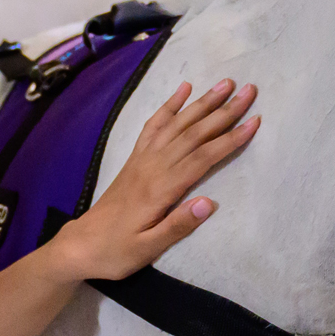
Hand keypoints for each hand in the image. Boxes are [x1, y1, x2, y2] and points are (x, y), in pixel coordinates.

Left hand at [45, 80, 259, 281]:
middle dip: (223, 112)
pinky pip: (153, 126)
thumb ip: (178, 226)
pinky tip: (183, 90)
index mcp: (159, 188)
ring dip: (202, 103)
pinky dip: (169, 106)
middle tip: (249, 91)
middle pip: (193, 134)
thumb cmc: (116, 251)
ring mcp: (141, 160)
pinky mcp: (134, 159)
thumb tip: (209, 202)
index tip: (254, 121)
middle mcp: (151, 167)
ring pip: (176, 125)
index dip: (229, 140)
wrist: (80, 244)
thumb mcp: (147, 249)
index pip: (202, 158)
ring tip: (225, 84)